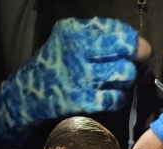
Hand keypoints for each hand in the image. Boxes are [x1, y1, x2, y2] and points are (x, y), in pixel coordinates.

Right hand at [0, 17, 150, 148]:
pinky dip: (120, 98)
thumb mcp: (67, 39)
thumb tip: (134, 44)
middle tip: (132, 67)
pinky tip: (114, 97)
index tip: (134, 49)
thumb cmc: (54, 65)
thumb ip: (96, 35)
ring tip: (120, 82)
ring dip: (127, 80)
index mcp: (76, 32)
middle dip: (135, 60)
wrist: (27, 96)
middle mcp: (78, 50)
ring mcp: (81, 77)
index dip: (133, 42)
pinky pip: (116, 98)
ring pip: (125, 74)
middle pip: (127, 51)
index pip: (120, 32)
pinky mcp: (83, 101)